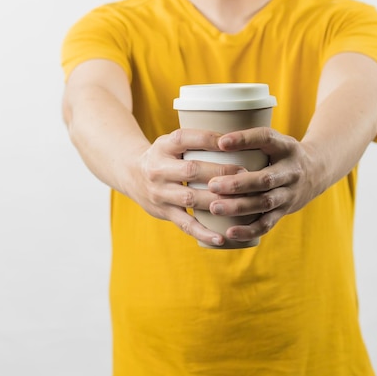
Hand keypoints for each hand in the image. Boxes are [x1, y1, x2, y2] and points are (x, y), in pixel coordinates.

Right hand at [120, 128, 243, 246]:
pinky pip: (185, 224)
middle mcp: (158, 169)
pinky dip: (203, 232)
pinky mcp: (163, 212)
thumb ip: (196, 140)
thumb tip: (239, 138)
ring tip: (242, 202)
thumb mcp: (172, 141)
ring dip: (217, 202)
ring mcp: (160, 193)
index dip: (209, 139)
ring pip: (191, 198)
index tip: (234, 142)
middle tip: (245, 174)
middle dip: (220, 173)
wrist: (131, 175)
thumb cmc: (165, 156)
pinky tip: (221, 238)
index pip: (186, 138)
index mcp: (163, 146)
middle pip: (191, 170)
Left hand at [206, 127, 322, 242]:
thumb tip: (209, 139)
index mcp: (286, 147)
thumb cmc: (281, 153)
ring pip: (265, 202)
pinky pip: (267, 223)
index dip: (245, 140)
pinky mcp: (285, 211)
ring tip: (214, 208)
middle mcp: (291, 171)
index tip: (221, 142)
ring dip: (239, 207)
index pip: (266, 139)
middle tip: (212, 184)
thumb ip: (249, 140)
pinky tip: (229, 232)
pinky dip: (248, 229)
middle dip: (238, 183)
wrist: (317, 171)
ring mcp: (289, 193)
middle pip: (265, 179)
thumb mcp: (274, 139)